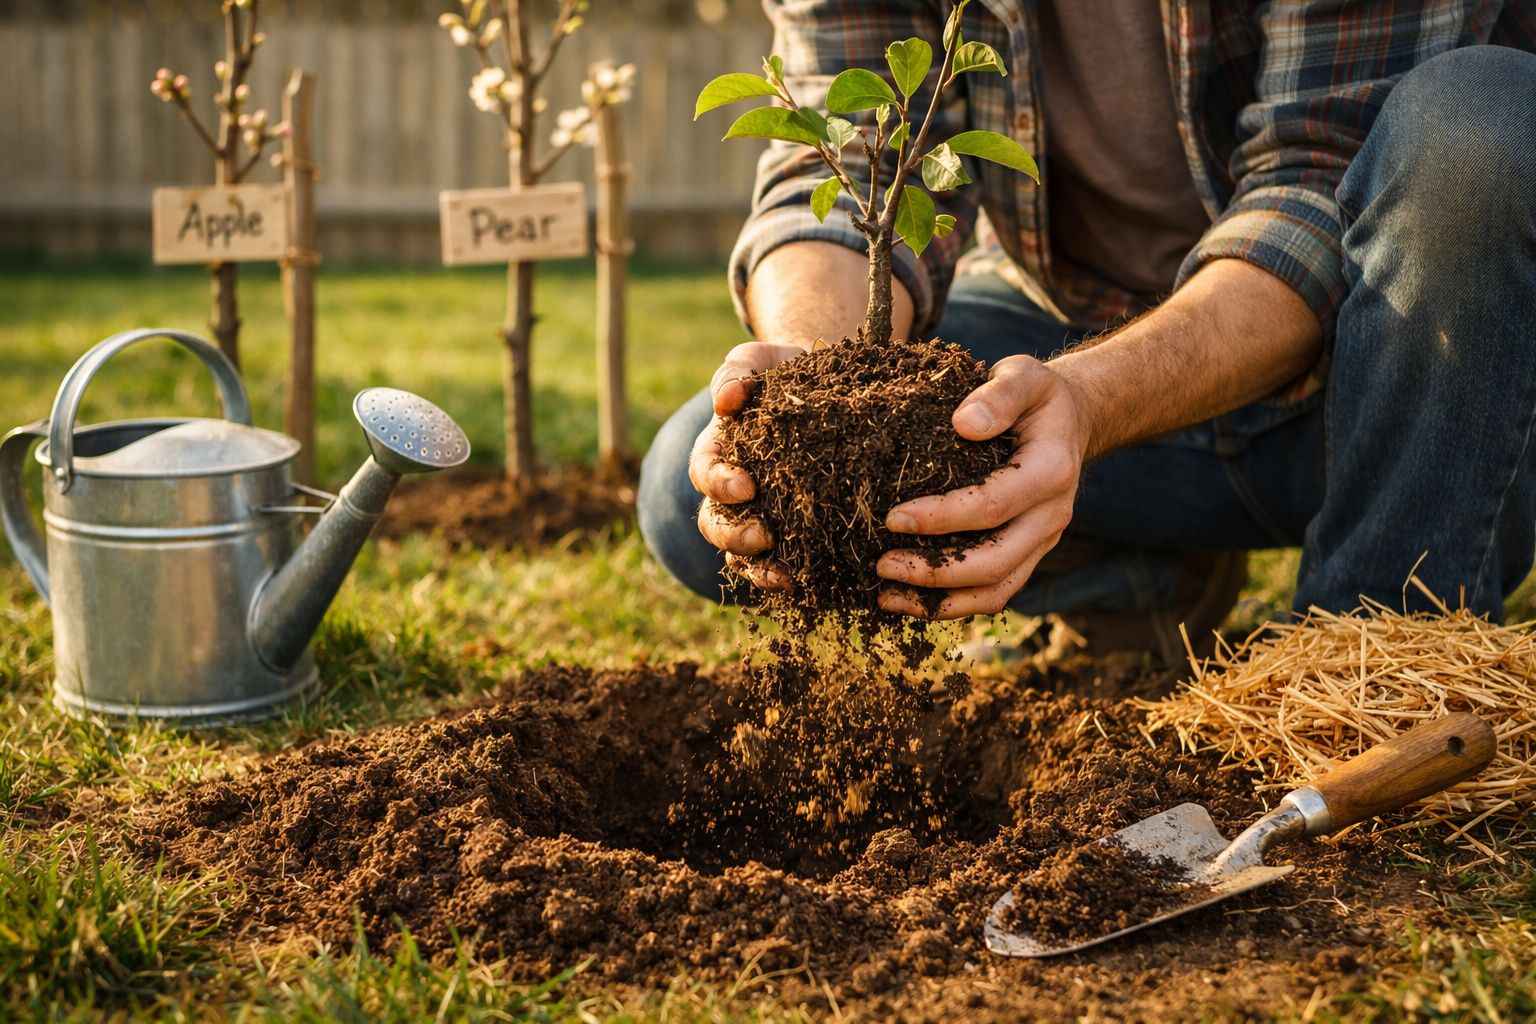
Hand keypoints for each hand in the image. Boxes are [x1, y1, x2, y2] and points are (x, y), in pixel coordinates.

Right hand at [689, 341, 805, 589]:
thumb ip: (736, 372)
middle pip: (715, 523)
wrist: (825, 387)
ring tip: (786, 574)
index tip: (746, 486)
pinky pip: (778, 563)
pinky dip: (786, 576)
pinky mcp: (790, 531)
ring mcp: (757, 513)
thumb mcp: (759, 360)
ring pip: (740, 554)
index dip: (719, 483)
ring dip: (757, 567)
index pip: (704, 472)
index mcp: (718, 450)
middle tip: (763, 536)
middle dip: (734, 535)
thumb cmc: (785, 371)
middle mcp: (731, 489)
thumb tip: (726, 402)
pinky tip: (810, 582)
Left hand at [875, 355, 1091, 619]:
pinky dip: (954, 604)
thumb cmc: (1037, 396)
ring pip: (996, 590)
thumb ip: (999, 394)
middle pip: (994, 562)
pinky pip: (995, 592)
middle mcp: (1053, 515)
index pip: (991, 505)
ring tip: (888, 597)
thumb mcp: (1023, 375)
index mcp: (1051, 471)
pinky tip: (911, 600)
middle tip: (881, 565)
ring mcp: (1043, 541)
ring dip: (941, 602)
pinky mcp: (1029, 553)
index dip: (940, 518)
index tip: (892, 518)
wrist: (1072, 421)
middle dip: (934, 572)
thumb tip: (964, 424)